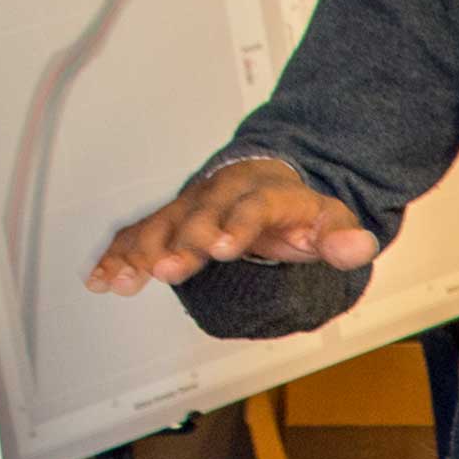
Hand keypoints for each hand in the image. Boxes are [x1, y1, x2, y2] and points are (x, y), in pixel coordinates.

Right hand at [81, 157, 374, 294]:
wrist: (266, 179)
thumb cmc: (294, 209)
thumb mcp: (327, 220)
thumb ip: (341, 238)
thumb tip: (358, 246)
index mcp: (264, 193)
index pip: (252, 207)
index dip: (237, 225)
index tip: (224, 247)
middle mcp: (221, 196)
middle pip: (200, 215)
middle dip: (182, 241)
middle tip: (168, 268)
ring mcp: (191, 207)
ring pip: (163, 224)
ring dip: (142, 252)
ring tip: (127, 279)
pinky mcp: (168, 222)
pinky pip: (137, 235)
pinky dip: (117, 256)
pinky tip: (101, 280)